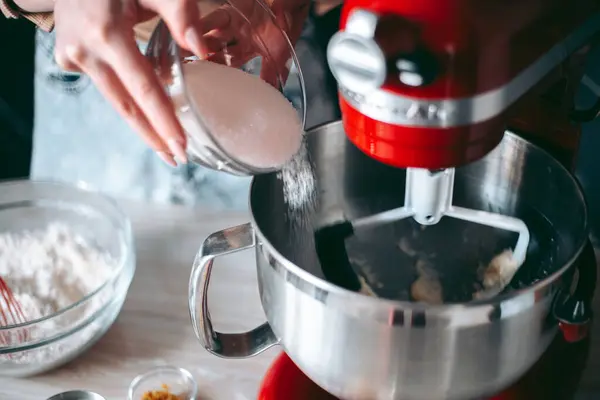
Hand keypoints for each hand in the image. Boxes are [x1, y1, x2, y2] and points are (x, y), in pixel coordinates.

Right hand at [53, 0, 308, 166]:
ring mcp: (72, 57)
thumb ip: (179, 11)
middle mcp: (84, 51)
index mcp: (105, 33)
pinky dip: (126, 95)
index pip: (143, 88)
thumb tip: (202, 50)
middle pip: (125, 107)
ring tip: (166, 145)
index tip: (180, 147)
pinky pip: (105, 83)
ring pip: (114, 100)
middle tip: (177, 160)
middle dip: (153, 137)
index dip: (163, 121)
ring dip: (141, 123)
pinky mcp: (68, 59)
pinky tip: (144, 103)